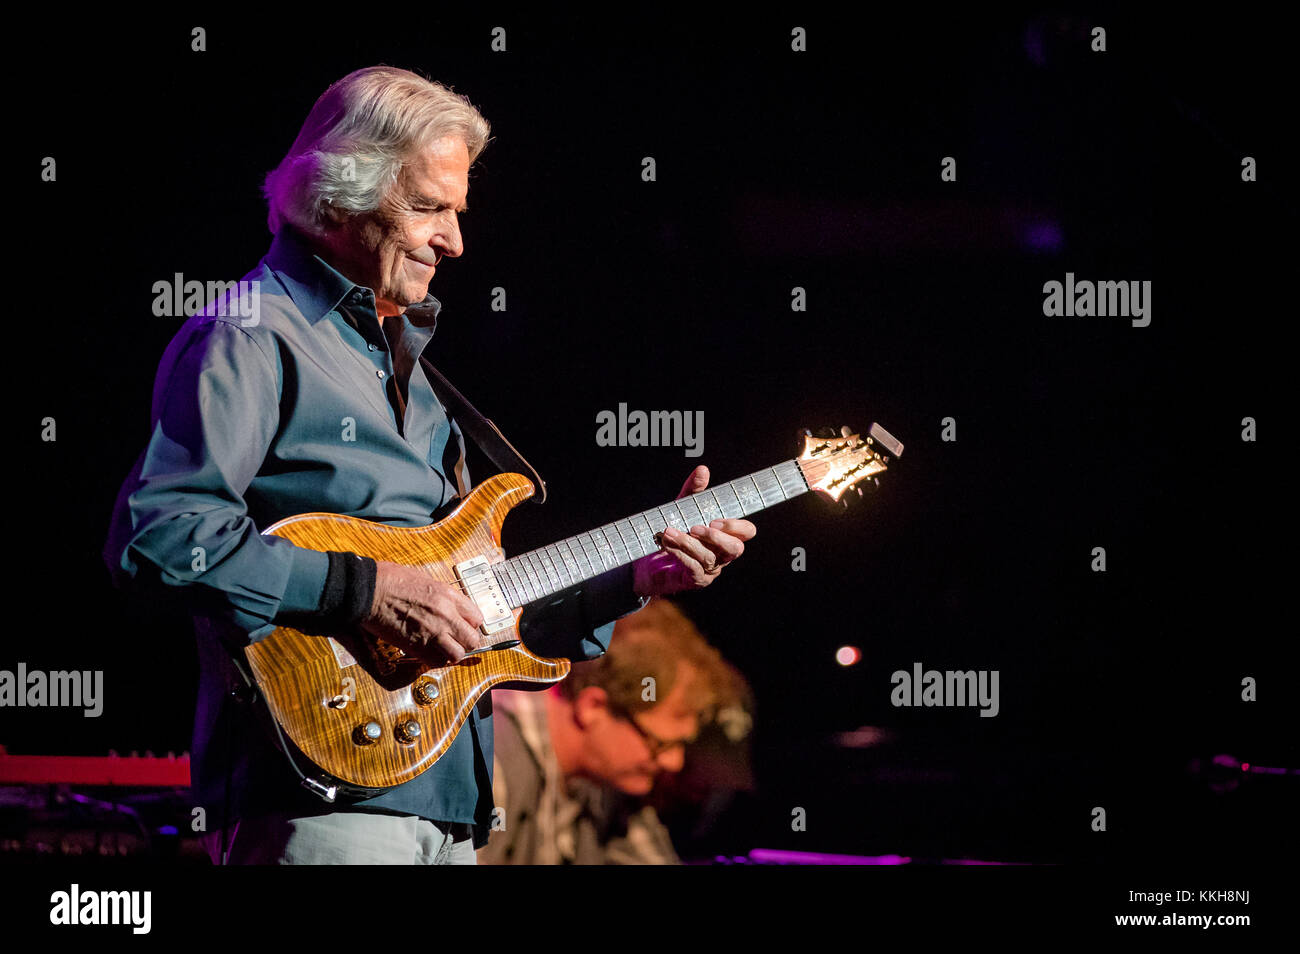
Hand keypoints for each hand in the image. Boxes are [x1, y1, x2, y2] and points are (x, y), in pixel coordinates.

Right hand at [362, 561, 484, 664]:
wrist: (369, 589)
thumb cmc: (391, 580)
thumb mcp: (425, 580)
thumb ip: (440, 596)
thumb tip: (446, 606)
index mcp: (449, 595)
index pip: (477, 617)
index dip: (470, 625)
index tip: (462, 627)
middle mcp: (446, 614)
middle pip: (472, 639)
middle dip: (465, 643)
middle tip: (455, 642)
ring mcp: (433, 631)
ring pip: (458, 655)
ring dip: (451, 655)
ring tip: (442, 650)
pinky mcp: (416, 645)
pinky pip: (436, 661)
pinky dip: (434, 661)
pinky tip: (427, 654)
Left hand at [633, 465, 755, 597]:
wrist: (646, 560)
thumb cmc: (670, 532)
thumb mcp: (681, 508)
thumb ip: (693, 491)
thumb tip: (703, 470)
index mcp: (725, 535)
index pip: (746, 531)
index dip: (736, 526)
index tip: (715, 519)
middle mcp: (723, 554)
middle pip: (736, 548)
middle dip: (716, 537)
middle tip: (695, 527)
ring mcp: (710, 569)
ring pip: (709, 558)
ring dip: (688, 543)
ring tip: (668, 532)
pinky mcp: (695, 580)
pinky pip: (693, 569)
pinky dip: (680, 554)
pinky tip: (667, 544)